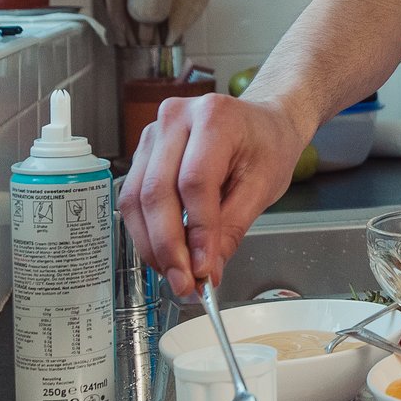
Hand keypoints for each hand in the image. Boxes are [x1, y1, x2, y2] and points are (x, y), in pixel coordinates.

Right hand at [117, 94, 306, 297]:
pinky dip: (147, 231)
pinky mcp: (143, 152)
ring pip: (136, 198)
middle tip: (184, 282)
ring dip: (151, 244)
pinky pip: (133, 197)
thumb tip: (208, 270)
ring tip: (175, 274)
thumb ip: (232, 228)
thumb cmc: (267, 146)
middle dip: (168, 246)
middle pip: (156, 191)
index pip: (194, 182)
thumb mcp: (264, 186)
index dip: (196, 231)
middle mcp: (176, 118)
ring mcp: (153, 134)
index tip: (204, 268)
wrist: (262, 124)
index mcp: (214, 117)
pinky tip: (165, 253)